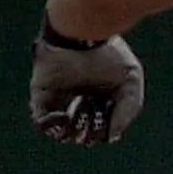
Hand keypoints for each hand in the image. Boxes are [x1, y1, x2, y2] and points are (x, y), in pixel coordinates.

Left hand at [30, 32, 144, 145]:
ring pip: (63, 133)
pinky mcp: (42, 96)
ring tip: (78, 112)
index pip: (102, 129)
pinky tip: (64, 115)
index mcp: (102, 97)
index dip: (106, 128)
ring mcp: (60, 99)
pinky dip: (53, 127)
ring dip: (73, 132)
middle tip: (94, 110)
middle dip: (91, 132)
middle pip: (84, 135)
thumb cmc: (109, 55)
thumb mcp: (130, 85)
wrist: (82, 35)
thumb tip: (111, 138)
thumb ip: (126, 114)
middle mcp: (80, 100)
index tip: (109, 112)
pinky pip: (41, 124)